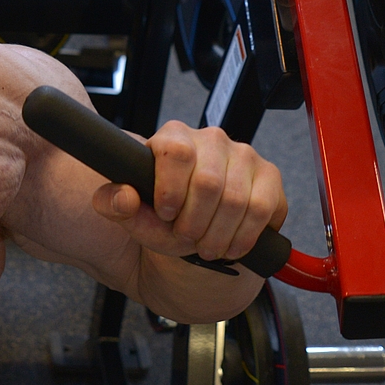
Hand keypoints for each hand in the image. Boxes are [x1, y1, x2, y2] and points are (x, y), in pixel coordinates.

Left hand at [91, 122, 286, 265]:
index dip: (171, 190)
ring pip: (237, 200)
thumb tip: (123, 195)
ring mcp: (245, 155)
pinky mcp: (270, 175)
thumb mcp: (133, 215)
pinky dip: (244, 236)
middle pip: (209, 182)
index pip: (176, 152)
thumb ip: (113, 204)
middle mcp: (212, 139)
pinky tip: (230, 246)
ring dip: (218, 234)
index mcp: (174, 137)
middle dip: (195, 222)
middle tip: (187, 238)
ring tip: (206, 247)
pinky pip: (262, 209)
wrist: (198, 232)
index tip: (166, 214)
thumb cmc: (164, 217)